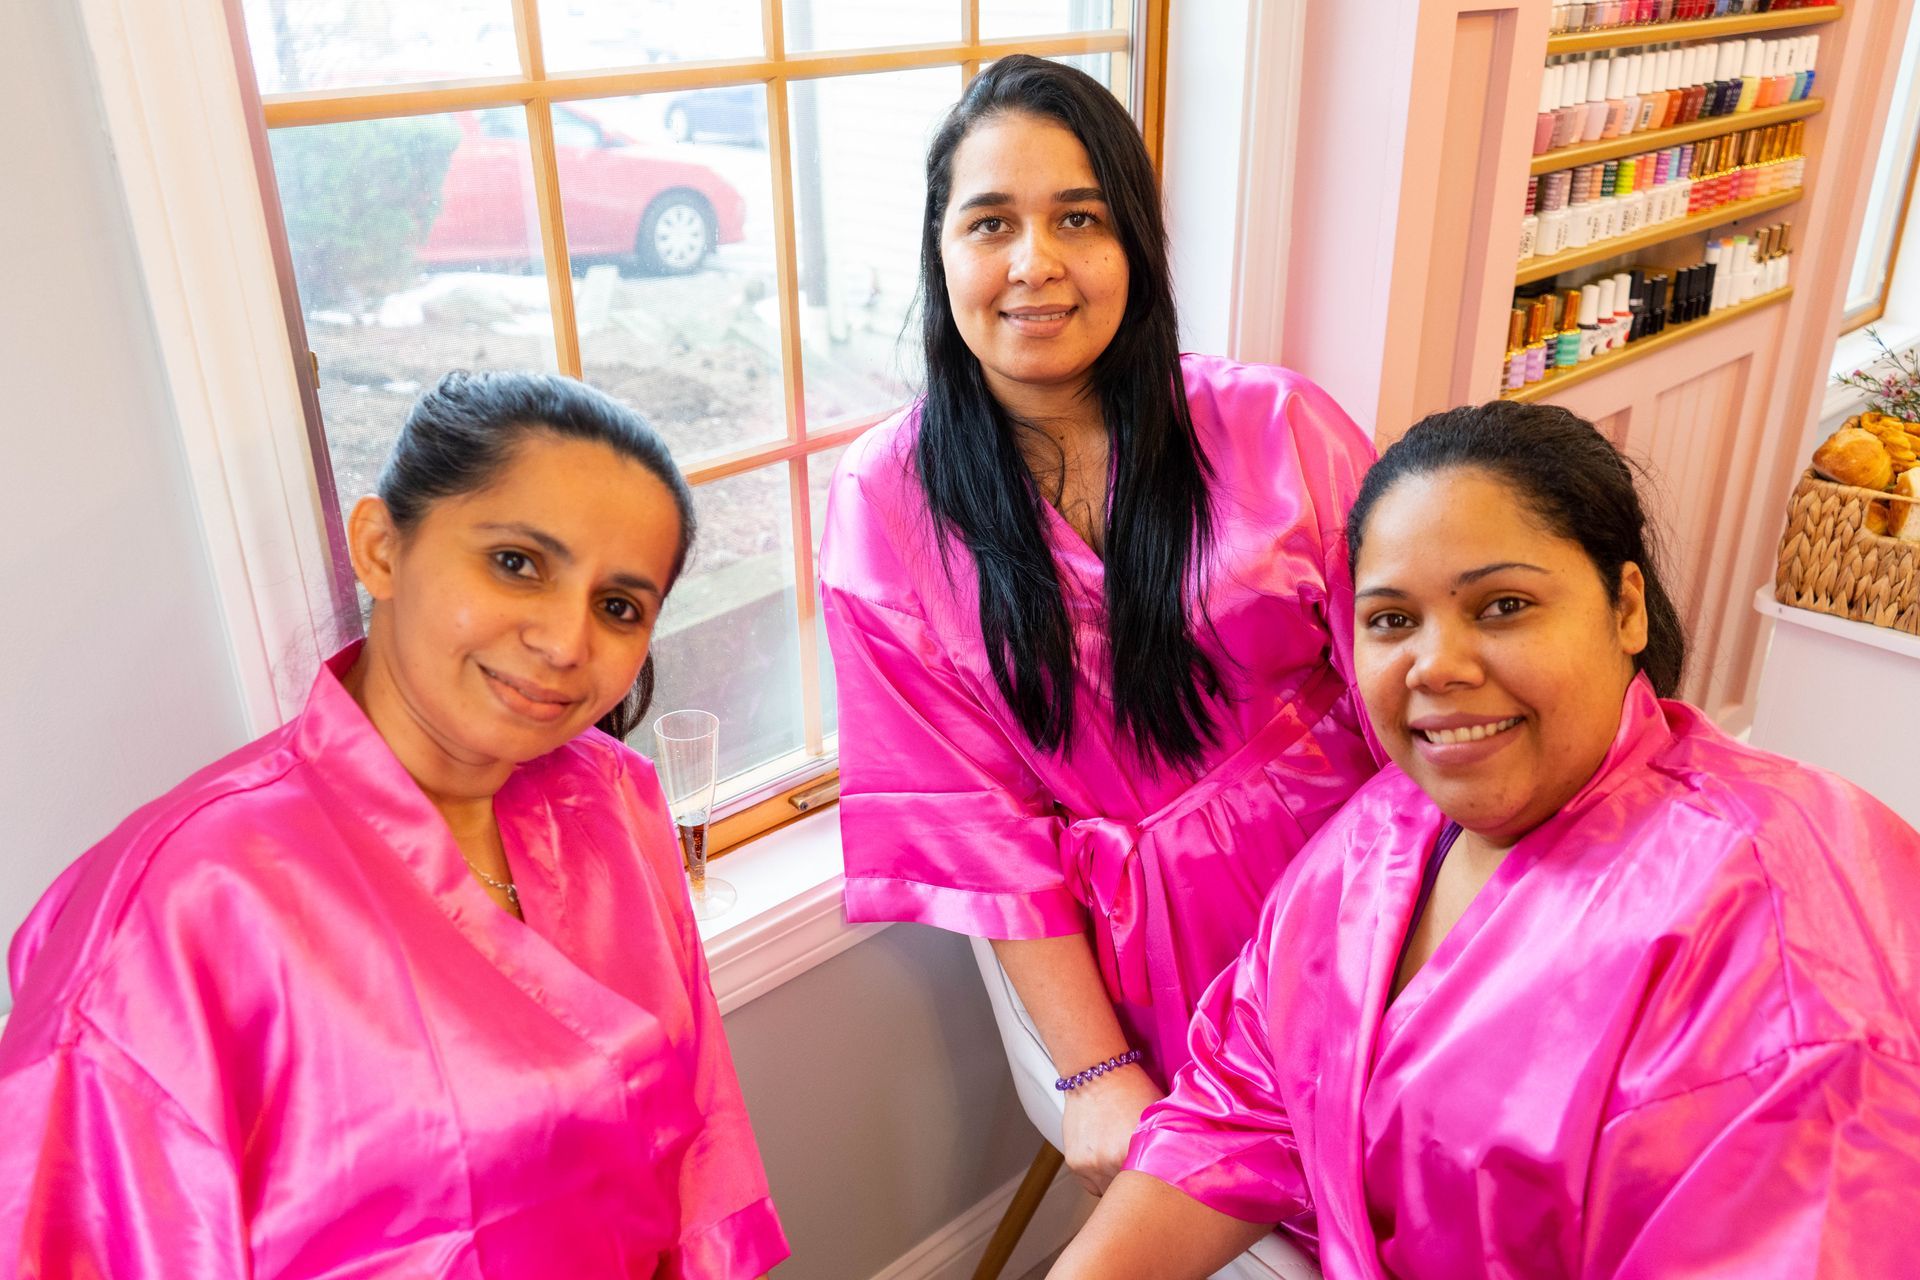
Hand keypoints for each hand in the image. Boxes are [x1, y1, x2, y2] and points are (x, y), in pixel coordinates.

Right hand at [1060, 1064, 1161, 1195]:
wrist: (1095, 1072)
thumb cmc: (1132, 1089)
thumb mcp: (1161, 1115)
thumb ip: (1172, 1144)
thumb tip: (1189, 1166)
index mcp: (1137, 1151)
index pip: (1154, 1191)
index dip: (1160, 1189)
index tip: (1165, 1186)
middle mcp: (1110, 1161)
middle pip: (1130, 1196)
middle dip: (1139, 1190)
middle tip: (1146, 1176)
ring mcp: (1091, 1164)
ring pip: (1109, 1193)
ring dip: (1118, 1183)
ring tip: (1123, 1160)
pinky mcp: (1076, 1164)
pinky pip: (1092, 1184)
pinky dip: (1101, 1176)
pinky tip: (1107, 1156)